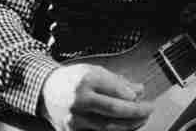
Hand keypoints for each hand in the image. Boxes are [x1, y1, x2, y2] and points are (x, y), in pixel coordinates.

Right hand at [38, 63, 153, 130]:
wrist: (46, 90)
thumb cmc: (73, 79)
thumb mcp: (95, 71)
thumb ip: (118, 81)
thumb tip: (139, 90)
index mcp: (85, 81)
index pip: (115, 90)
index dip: (132, 96)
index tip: (142, 97)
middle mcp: (78, 100)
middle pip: (113, 110)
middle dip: (136, 112)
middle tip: (149, 109)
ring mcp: (73, 118)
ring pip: (107, 126)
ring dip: (129, 125)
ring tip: (141, 120)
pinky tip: (125, 127)